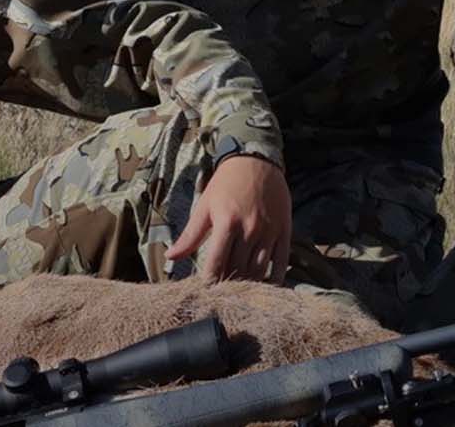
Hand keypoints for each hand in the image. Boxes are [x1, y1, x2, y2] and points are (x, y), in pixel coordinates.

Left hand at [165, 154, 291, 282]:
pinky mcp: (284, 230)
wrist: (256, 160)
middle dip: (228, 284)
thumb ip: (190, 235)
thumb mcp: (205, 206)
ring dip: (249, 284)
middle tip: (221, 295)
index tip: (204, 292)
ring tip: (239, 292)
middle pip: (238, 269)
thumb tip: (170, 257)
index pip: (216, 263)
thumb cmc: (226, 184)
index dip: (210, 282)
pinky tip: (266, 286)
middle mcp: (249, 229)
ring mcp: (269, 231)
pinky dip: (275, 278)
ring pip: (259, 269)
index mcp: (226, 223)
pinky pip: (281, 261)